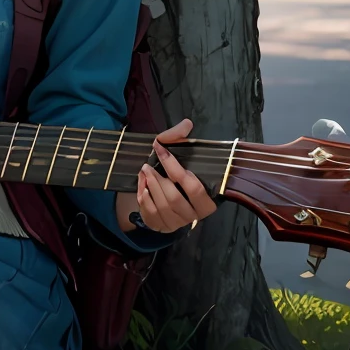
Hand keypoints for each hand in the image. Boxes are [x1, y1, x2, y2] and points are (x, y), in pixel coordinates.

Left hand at [116, 118, 217, 233]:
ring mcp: (178, 223)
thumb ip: (179, 140)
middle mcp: (194, 215)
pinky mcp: (162, 226)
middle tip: (147, 166)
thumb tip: (186, 123)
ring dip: (150, 186)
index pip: (194, 187)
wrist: (162, 198)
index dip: (174, 167)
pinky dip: (144, 198)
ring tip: (144, 172)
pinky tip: (142, 187)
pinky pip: (150, 214)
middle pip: (175, 198)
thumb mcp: (178, 157)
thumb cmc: (175, 176)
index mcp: (207, 200)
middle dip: (158, 180)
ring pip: (162, 206)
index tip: (160, 150)